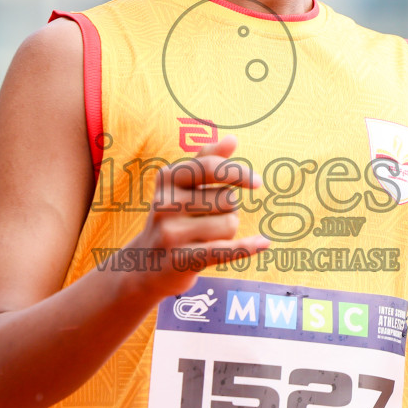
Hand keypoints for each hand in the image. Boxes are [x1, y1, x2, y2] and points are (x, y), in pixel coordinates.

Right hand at [125, 134, 269, 300]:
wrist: (143, 268)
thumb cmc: (171, 220)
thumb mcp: (180, 187)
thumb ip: (205, 161)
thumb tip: (232, 139)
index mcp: (167, 179)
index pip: (210, 167)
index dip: (237, 173)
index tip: (257, 182)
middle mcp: (165, 204)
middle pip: (227, 199)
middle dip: (228, 210)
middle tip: (207, 222)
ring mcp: (171, 234)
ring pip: (229, 225)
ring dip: (228, 233)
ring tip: (204, 238)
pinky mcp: (180, 261)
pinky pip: (223, 250)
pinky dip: (246, 247)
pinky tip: (264, 243)